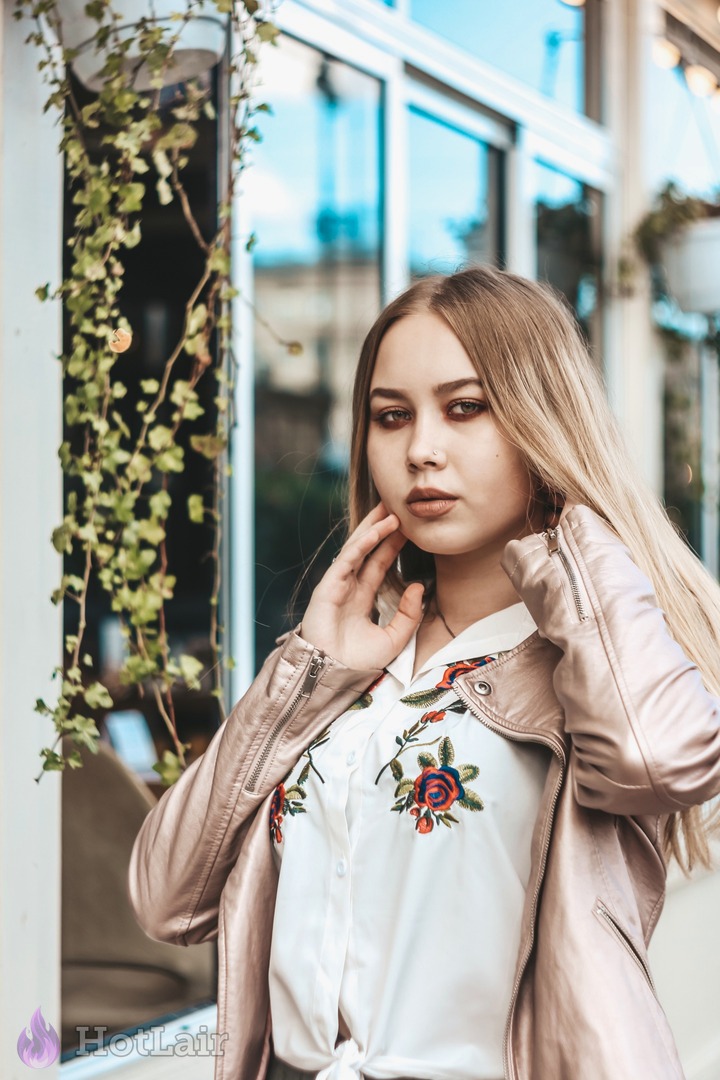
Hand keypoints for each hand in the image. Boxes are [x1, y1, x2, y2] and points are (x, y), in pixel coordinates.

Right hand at [299, 502, 424, 670]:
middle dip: (383, 527)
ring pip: (358, 548)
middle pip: (368, 548)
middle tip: (400, 505)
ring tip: (392, 509)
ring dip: (374, 527)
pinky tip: (378, 529)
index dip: (394, 544)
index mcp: (362, 597)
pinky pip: (348, 559)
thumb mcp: (394, 639)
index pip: (380, 562)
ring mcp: (338, 584)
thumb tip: (417, 587)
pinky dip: (363, 543)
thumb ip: (408, 615)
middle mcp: (350, 586)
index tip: (411, 528)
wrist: (333, 675)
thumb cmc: (357, 662)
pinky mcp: (329, 586)